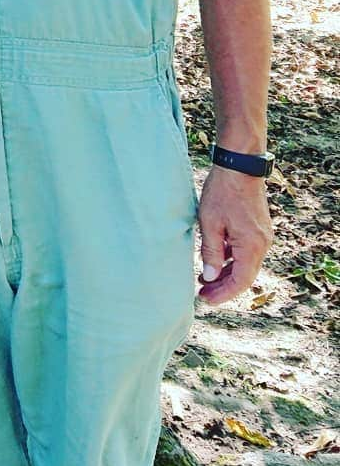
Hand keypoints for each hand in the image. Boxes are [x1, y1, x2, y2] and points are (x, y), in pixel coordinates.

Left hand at [196, 165, 272, 304]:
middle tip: (202, 292)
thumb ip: (211, 252)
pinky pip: (246, 251)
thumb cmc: (222, 192)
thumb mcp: (210, 223)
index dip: (223, 294)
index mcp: (252, 246)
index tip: (206, 299)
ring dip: (226, 272)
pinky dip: (231, 258)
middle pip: (244, 275)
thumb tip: (209, 277)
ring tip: (204, 278)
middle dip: (223, 286)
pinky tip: (215, 259)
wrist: (240, 166)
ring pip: (245, 263)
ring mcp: (262, 236)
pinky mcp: (258, 228)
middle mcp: (262, 244)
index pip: (240, 281)